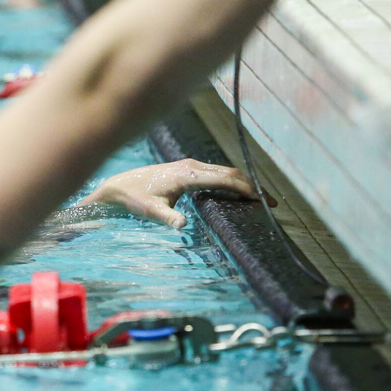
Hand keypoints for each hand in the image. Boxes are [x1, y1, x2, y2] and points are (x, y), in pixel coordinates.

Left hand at [77, 159, 269, 227]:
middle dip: (252, 186)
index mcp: (187, 174)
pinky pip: (215, 173)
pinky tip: (239, 193)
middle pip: (230, 172)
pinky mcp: (186, 169)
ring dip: (244, 183)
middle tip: (272, 203)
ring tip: (262, 199)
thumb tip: (182, 225)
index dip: (246, 189)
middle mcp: (191, 166)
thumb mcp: (150, 211)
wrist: (118, 185)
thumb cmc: (134, 198)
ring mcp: (189, 165)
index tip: (263, 201)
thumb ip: (167, 217)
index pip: (225, 179)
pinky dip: (231, 181)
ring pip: (224, 171)